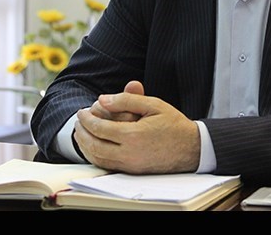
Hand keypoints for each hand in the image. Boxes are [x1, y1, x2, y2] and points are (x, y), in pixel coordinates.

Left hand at [74, 82, 200, 173]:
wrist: (192, 148)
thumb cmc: (173, 124)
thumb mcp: (152, 104)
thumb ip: (126, 100)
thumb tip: (102, 99)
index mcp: (133, 135)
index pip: (100, 128)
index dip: (87, 119)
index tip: (82, 111)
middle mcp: (129, 154)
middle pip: (94, 145)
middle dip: (82, 132)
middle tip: (78, 121)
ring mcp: (130, 166)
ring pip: (97, 158)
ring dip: (85, 145)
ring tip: (81, 133)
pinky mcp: (132, 172)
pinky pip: (106, 166)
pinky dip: (94, 156)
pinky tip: (93, 146)